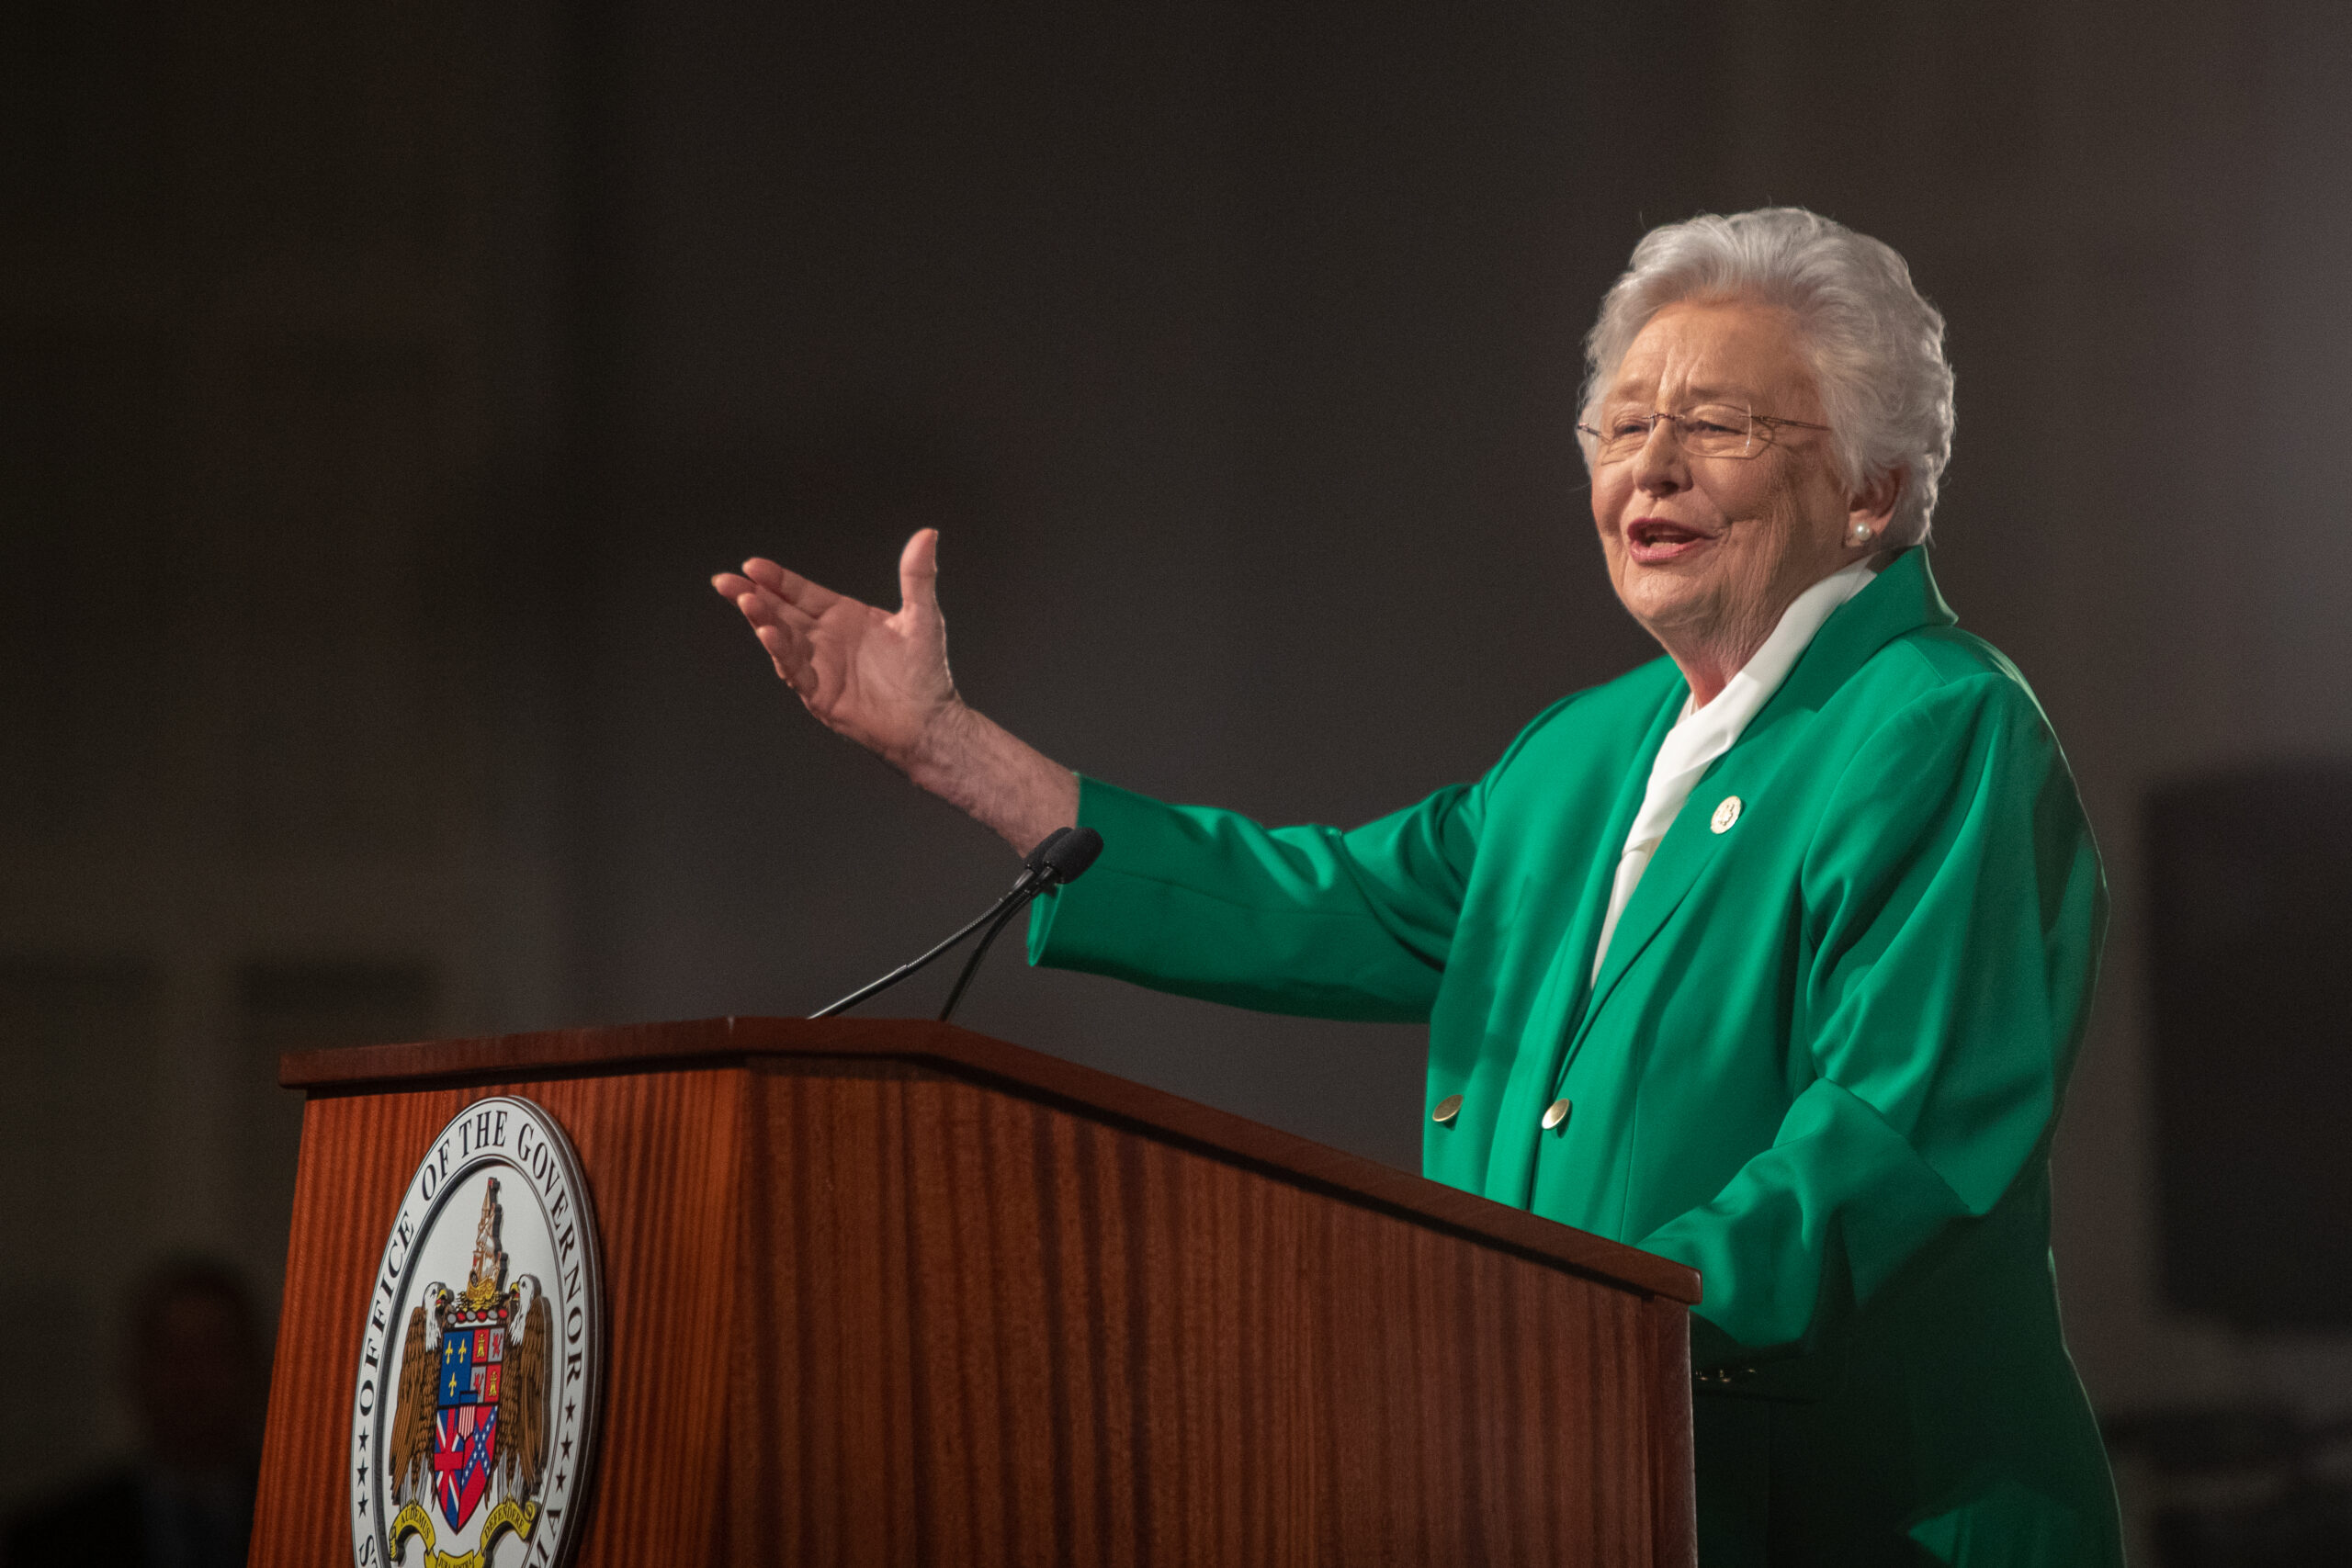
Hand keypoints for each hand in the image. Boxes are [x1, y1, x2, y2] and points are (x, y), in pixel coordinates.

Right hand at [714, 531, 1081, 849]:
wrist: (931, 722)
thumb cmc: (926, 672)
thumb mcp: (922, 617)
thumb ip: (918, 576)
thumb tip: (928, 533)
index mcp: (841, 616)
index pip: (800, 592)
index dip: (776, 579)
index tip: (753, 565)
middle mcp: (824, 639)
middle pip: (779, 612)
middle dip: (751, 595)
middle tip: (726, 581)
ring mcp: (818, 666)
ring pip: (781, 639)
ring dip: (762, 620)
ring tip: (747, 601)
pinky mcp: (819, 693)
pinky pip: (795, 669)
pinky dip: (781, 652)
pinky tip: (768, 633)